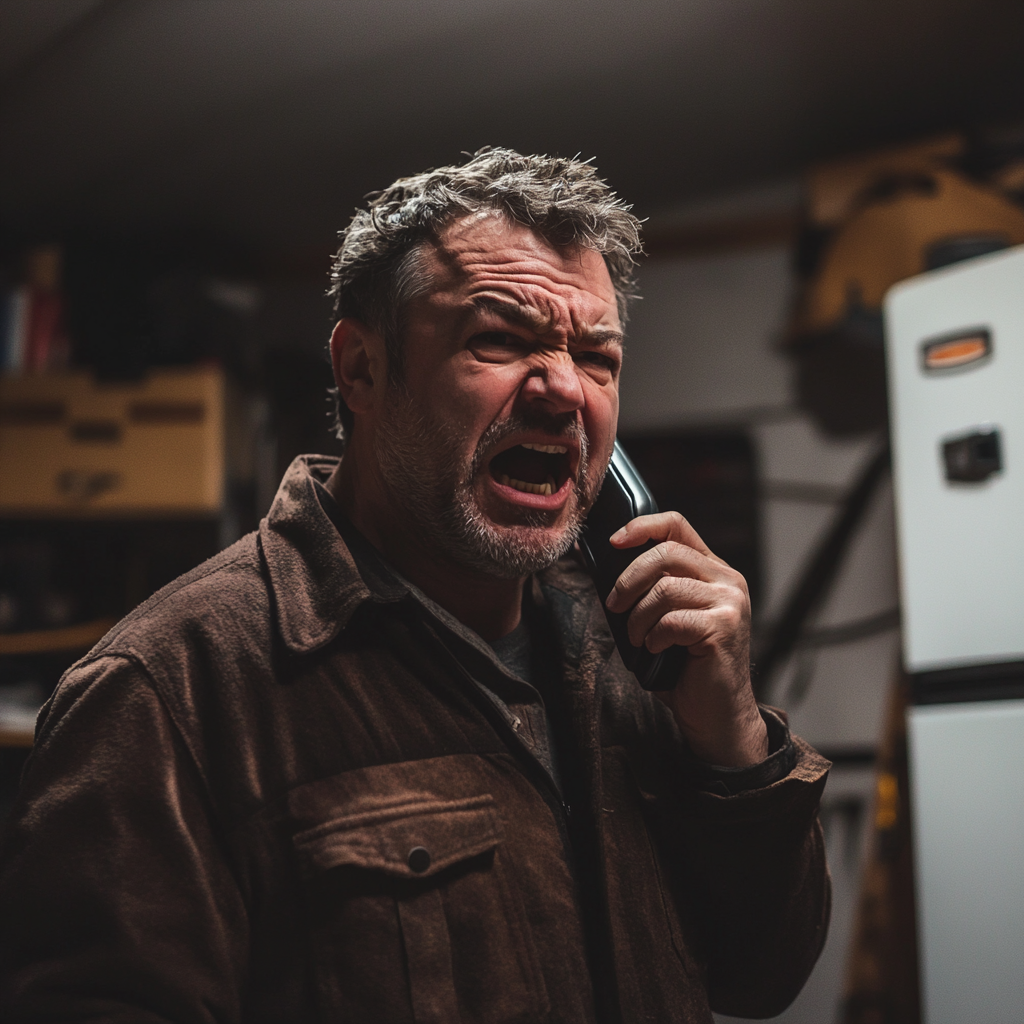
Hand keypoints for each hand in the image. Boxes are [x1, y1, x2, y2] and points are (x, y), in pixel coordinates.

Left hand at [604, 511, 767, 766]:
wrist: (716, 715)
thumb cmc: (685, 669)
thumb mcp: (665, 617)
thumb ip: (650, 587)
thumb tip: (602, 561)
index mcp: (713, 571)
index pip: (677, 525)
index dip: (642, 526)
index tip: (614, 542)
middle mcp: (727, 581)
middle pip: (665, 553)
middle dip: (628, 579)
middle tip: (615, 607)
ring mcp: (730, 603)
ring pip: (665, 588)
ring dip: (639, 617)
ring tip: (639, 639)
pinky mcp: (724, 628)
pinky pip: (672, 620)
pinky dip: (654, 636)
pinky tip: (656, 650)